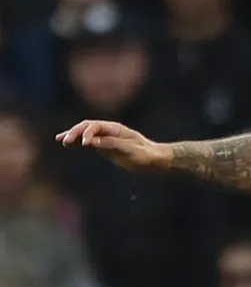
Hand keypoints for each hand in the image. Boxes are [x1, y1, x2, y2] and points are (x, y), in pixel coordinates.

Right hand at [56, 120, 170, 170]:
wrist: (155, 159)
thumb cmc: (145, 155)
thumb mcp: (130, 150)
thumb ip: (111, 144)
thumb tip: (93, 142)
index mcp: (115, 129)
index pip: (95, 126)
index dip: (87, 133)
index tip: (85, 144)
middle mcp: (109, 131)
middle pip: (87, 127)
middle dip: (75, 132)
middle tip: (64, 141)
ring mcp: (106, 138)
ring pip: (85, 133)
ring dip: (73, 135)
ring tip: (60, 140)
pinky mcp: (104, 146)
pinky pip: (88, 142)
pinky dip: (77, 142)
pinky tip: (67, 144)